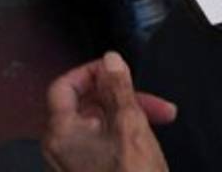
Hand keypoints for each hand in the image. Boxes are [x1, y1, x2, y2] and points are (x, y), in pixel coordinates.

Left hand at [43, 52, 175, 171]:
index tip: (117, 70)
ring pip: (98, 121)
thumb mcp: (130, 124)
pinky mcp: (88, 169)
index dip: (91, 73)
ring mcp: (73, 161)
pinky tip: (147, 136)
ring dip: (129, 113)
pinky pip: (101, 139)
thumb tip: (110, 60)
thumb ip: (119, 88)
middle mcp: (60, 147)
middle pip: (85, 103)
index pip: (64, 86)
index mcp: (61, 133)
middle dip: (122, 96)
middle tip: (152, 101)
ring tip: (160, 118)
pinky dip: (123, 131)